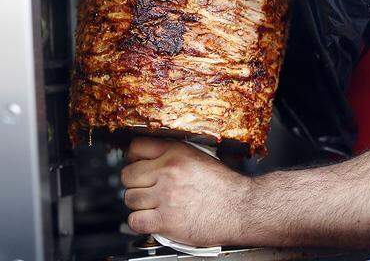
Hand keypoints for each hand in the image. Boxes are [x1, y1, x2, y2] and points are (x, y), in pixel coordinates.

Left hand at [121, 137, 250, 246]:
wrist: (242, 208)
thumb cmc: (225, 187)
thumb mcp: (202, 157)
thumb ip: (175, 156)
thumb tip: (151, 160)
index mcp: (177, 153)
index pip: (136, 147)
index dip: (133, 158)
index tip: (137, 165)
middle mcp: (169, 171)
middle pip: (128, 175)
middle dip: (135, 183)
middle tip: (146, 189)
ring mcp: (166, 196)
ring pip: (129, 198)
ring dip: (139, 204)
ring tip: (153, 205)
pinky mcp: (166, 220)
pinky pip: (135, 221)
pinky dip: (140, 222)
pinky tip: (152, 219)